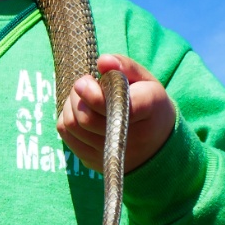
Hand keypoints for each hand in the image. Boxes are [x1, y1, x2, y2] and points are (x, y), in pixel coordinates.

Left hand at [57, 54, 175, 174]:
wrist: (157, 143)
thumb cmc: (149, 104)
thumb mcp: (145, 79)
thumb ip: (125, 66)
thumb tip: (102, 61)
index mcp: (149, 109)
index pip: (116, 107)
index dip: (94, 95)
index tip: (86, 80)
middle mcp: (132, 138)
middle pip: (87, 118)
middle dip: (78, 95)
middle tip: (85, 83)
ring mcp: (112, 154)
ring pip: (73, 126)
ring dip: (71, 105)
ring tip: (83, 97)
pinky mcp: (96, 162)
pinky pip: (67, 137)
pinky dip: (67, 119)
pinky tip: (80, 112)